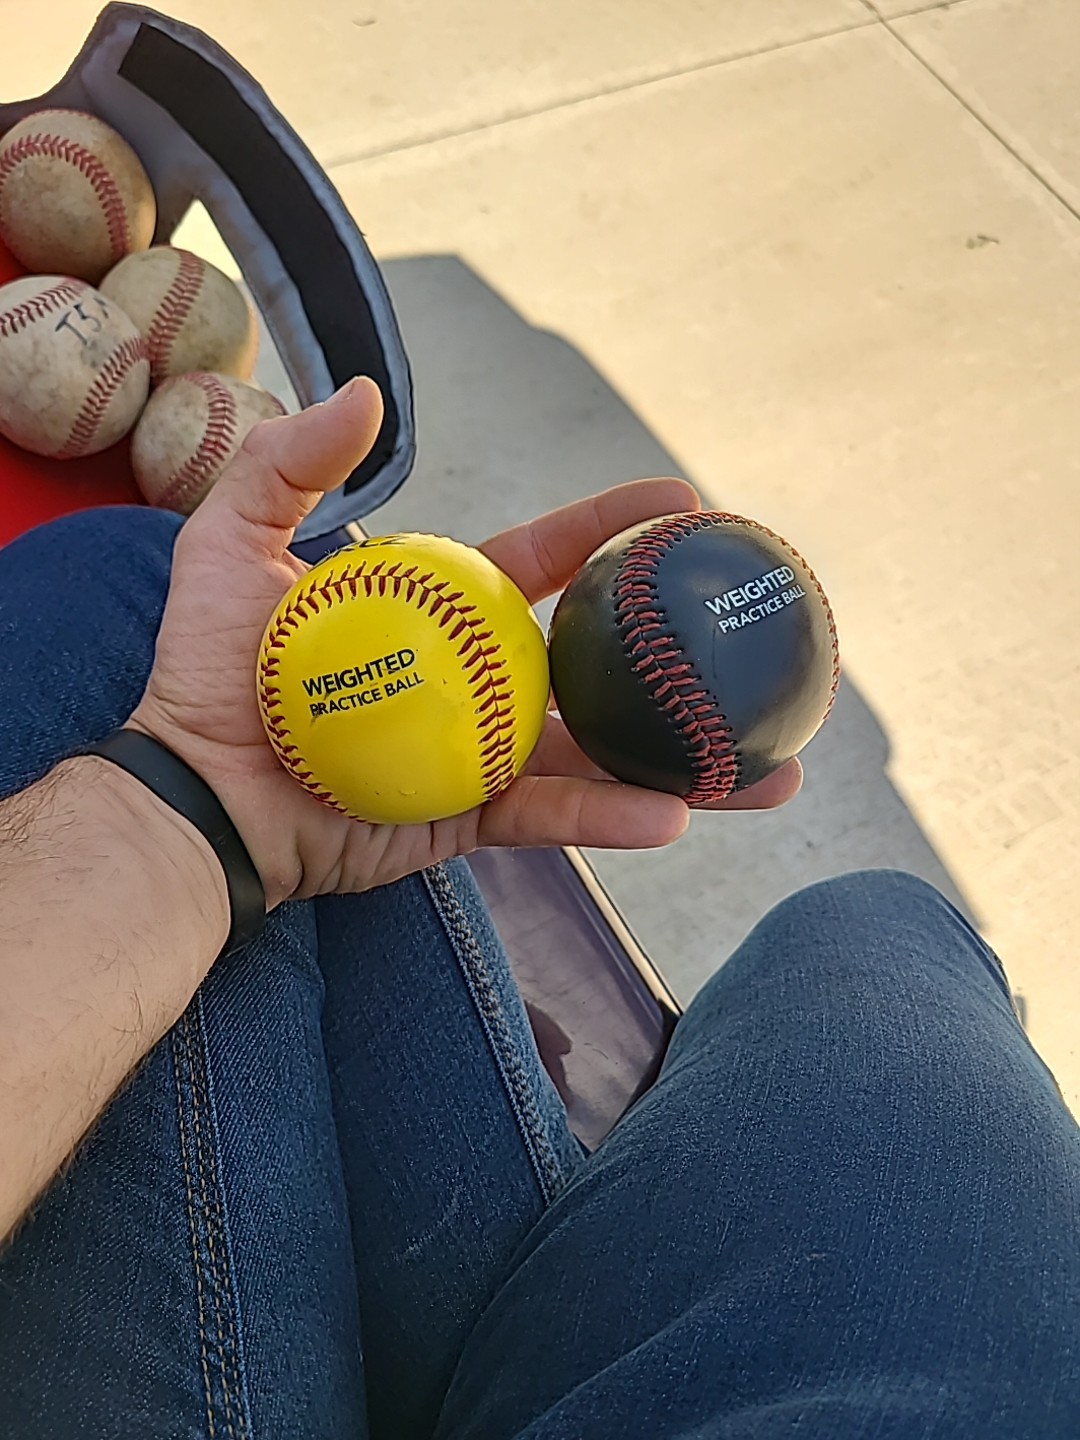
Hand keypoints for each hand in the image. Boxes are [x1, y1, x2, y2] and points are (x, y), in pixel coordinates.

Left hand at [129, 378, 801, 906]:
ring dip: (688, 761)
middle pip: (601, 660)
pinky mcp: (474, 820)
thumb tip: (365, 393)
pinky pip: (554, 814)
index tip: (685, 501)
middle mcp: (481, 681)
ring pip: (604, 751)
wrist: (197, 792)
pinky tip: (676, 815)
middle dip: (682, 654)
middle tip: (765, 642)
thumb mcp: (232, 540)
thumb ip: (288, 461)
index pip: (547, 562)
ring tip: (775, 774)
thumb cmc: (210, 669)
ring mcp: (486, 753)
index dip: (613, 527)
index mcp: (445, 613)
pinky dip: (613, 817)